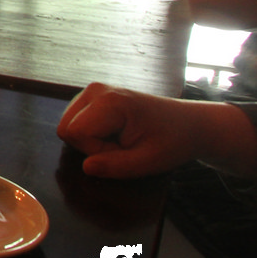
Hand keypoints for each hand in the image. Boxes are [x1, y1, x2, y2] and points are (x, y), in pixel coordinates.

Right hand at [56, 82, 256, 179]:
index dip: (96, 151)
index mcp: (109, 101)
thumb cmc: (173, 142)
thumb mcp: (147, 162)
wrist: (189, 124)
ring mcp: (93, 90)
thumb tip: (86, 167)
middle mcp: (96, 90)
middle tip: (121, 147)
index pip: (75, 133)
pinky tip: (115, 133)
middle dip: (90, 146)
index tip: (124, 151)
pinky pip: (76, 121)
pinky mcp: (93, 95)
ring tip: (120, 140)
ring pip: (68, 125)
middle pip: (67, 128)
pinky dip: (91, 133)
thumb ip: (115, 167)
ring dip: (90, 141)